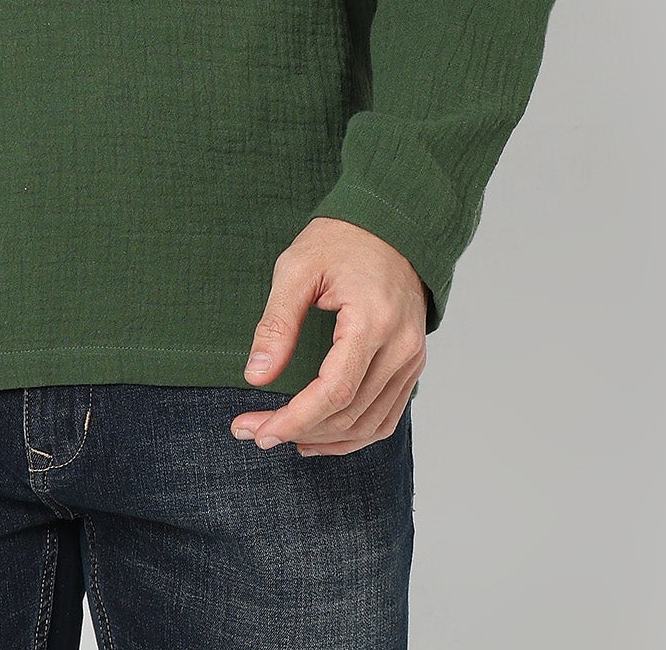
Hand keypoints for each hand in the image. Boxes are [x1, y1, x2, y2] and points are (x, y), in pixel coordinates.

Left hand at [232, 217, 427, 456]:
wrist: (391, 225)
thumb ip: (277, 323)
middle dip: (298, 429)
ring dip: (325, 439)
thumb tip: (256, 376)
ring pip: (370, 424)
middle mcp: (400, 348)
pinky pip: (387, 416)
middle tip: (254, 431)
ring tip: (282, 437)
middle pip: (349, 413)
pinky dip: (354, 434)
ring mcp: (411, 359)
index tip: (257, 430)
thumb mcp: (297, 268)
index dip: (294, 418)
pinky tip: (321, 436)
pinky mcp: (411, 364)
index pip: (334, 391)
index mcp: (373, 322)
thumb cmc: (341, 240)